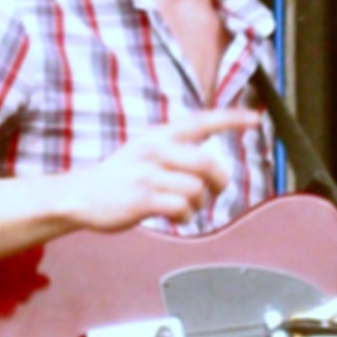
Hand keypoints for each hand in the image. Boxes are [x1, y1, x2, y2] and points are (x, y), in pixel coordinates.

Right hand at [64, 109, 261, 232]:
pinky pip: (181, 208)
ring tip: (185, 208)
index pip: (202, 121)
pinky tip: (175, 218)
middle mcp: (155, 149)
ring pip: (196, 189)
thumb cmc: (119, 176)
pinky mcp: (142, 198)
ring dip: (198, 205)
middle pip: (207, 163)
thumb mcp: (145, 150)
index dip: (231, 119)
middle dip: (219, 182)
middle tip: (216, 192)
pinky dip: (185, 217)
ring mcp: (148, 174)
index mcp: (160, 135)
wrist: (81, 195)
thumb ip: (175, 151)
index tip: (255, 120)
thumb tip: (210, 163)